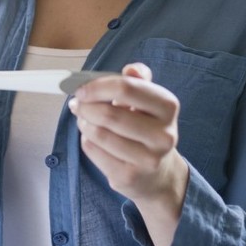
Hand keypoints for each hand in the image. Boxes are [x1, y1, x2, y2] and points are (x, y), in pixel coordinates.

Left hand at [68, 63, 187, 204]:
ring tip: (84, 119)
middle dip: (86, 106)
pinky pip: (93, 151)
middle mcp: (163, 134)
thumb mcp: (148, 100)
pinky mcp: (129, 177)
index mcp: (168, 106)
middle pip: (109, 114)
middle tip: (77, 104)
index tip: (82, 89)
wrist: (157, 173)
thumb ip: (138, 79)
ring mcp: (148, 159)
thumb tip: (131, 69)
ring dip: (83, 123)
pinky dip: (86, 140)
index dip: (97, 86)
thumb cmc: (146, 126)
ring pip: (98, 134)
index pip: (126, 88)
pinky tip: (91, 137)